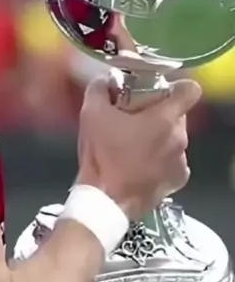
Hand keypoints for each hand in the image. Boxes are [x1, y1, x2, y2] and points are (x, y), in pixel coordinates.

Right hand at [76, 76, 201, 220]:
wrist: (105, 200)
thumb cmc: (101, 154)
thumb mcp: (91, 114)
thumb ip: (99, 89)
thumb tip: (104, 81)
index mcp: (165, 118)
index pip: (189, 90)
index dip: (175, 88)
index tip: (157, 93)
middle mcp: (180, 138)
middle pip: (177, 115)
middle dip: (158, 114)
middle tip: (133, 120)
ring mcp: (181, 161)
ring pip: (174, 139)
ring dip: (159, 138)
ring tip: (133, 146)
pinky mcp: (177, 180)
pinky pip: (173, 162)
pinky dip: (160, 161)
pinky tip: (140, 166)